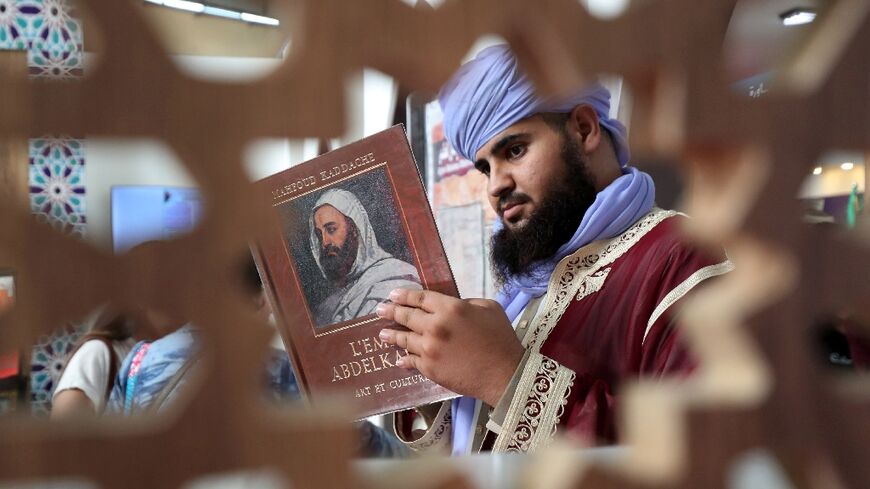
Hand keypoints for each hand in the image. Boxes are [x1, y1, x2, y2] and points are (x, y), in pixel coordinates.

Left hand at [376, 288, 523, 405]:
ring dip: (391, 335)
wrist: (504, 374)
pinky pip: (411, 361)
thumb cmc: (501, 339)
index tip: (393, 294)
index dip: (404, 295)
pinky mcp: (429, 368)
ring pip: (404, 339)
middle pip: (407, 316)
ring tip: (382, 334)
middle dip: (391, 312)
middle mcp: (435, 326)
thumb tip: (450, 306)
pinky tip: (399, 359)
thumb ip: (466, 303)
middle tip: (380, 310)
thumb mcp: (489, 308)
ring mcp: (429, 349)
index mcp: (450, 308)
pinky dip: (403, 359)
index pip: (421, 298)